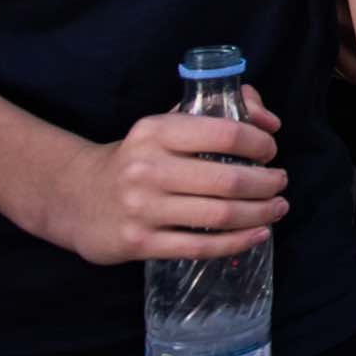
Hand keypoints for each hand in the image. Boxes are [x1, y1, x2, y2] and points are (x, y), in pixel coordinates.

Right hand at [28, 85, 288, 265]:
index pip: (225, 132)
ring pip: (220, 215)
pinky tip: (258, 234)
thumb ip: (220, 109)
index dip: (259, 143)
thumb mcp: (167, 124)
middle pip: (228, 180)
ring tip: (278, 207)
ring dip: (260, 213)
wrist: (74, 196)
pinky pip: (200, 245)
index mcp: (156, 131)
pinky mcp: (139, 243)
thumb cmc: (138, 158)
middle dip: (267, 183)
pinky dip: (238, 242)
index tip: (270, 151)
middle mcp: (147, 168)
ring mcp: (141, 208)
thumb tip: (269, 120)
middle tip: (280, 183)